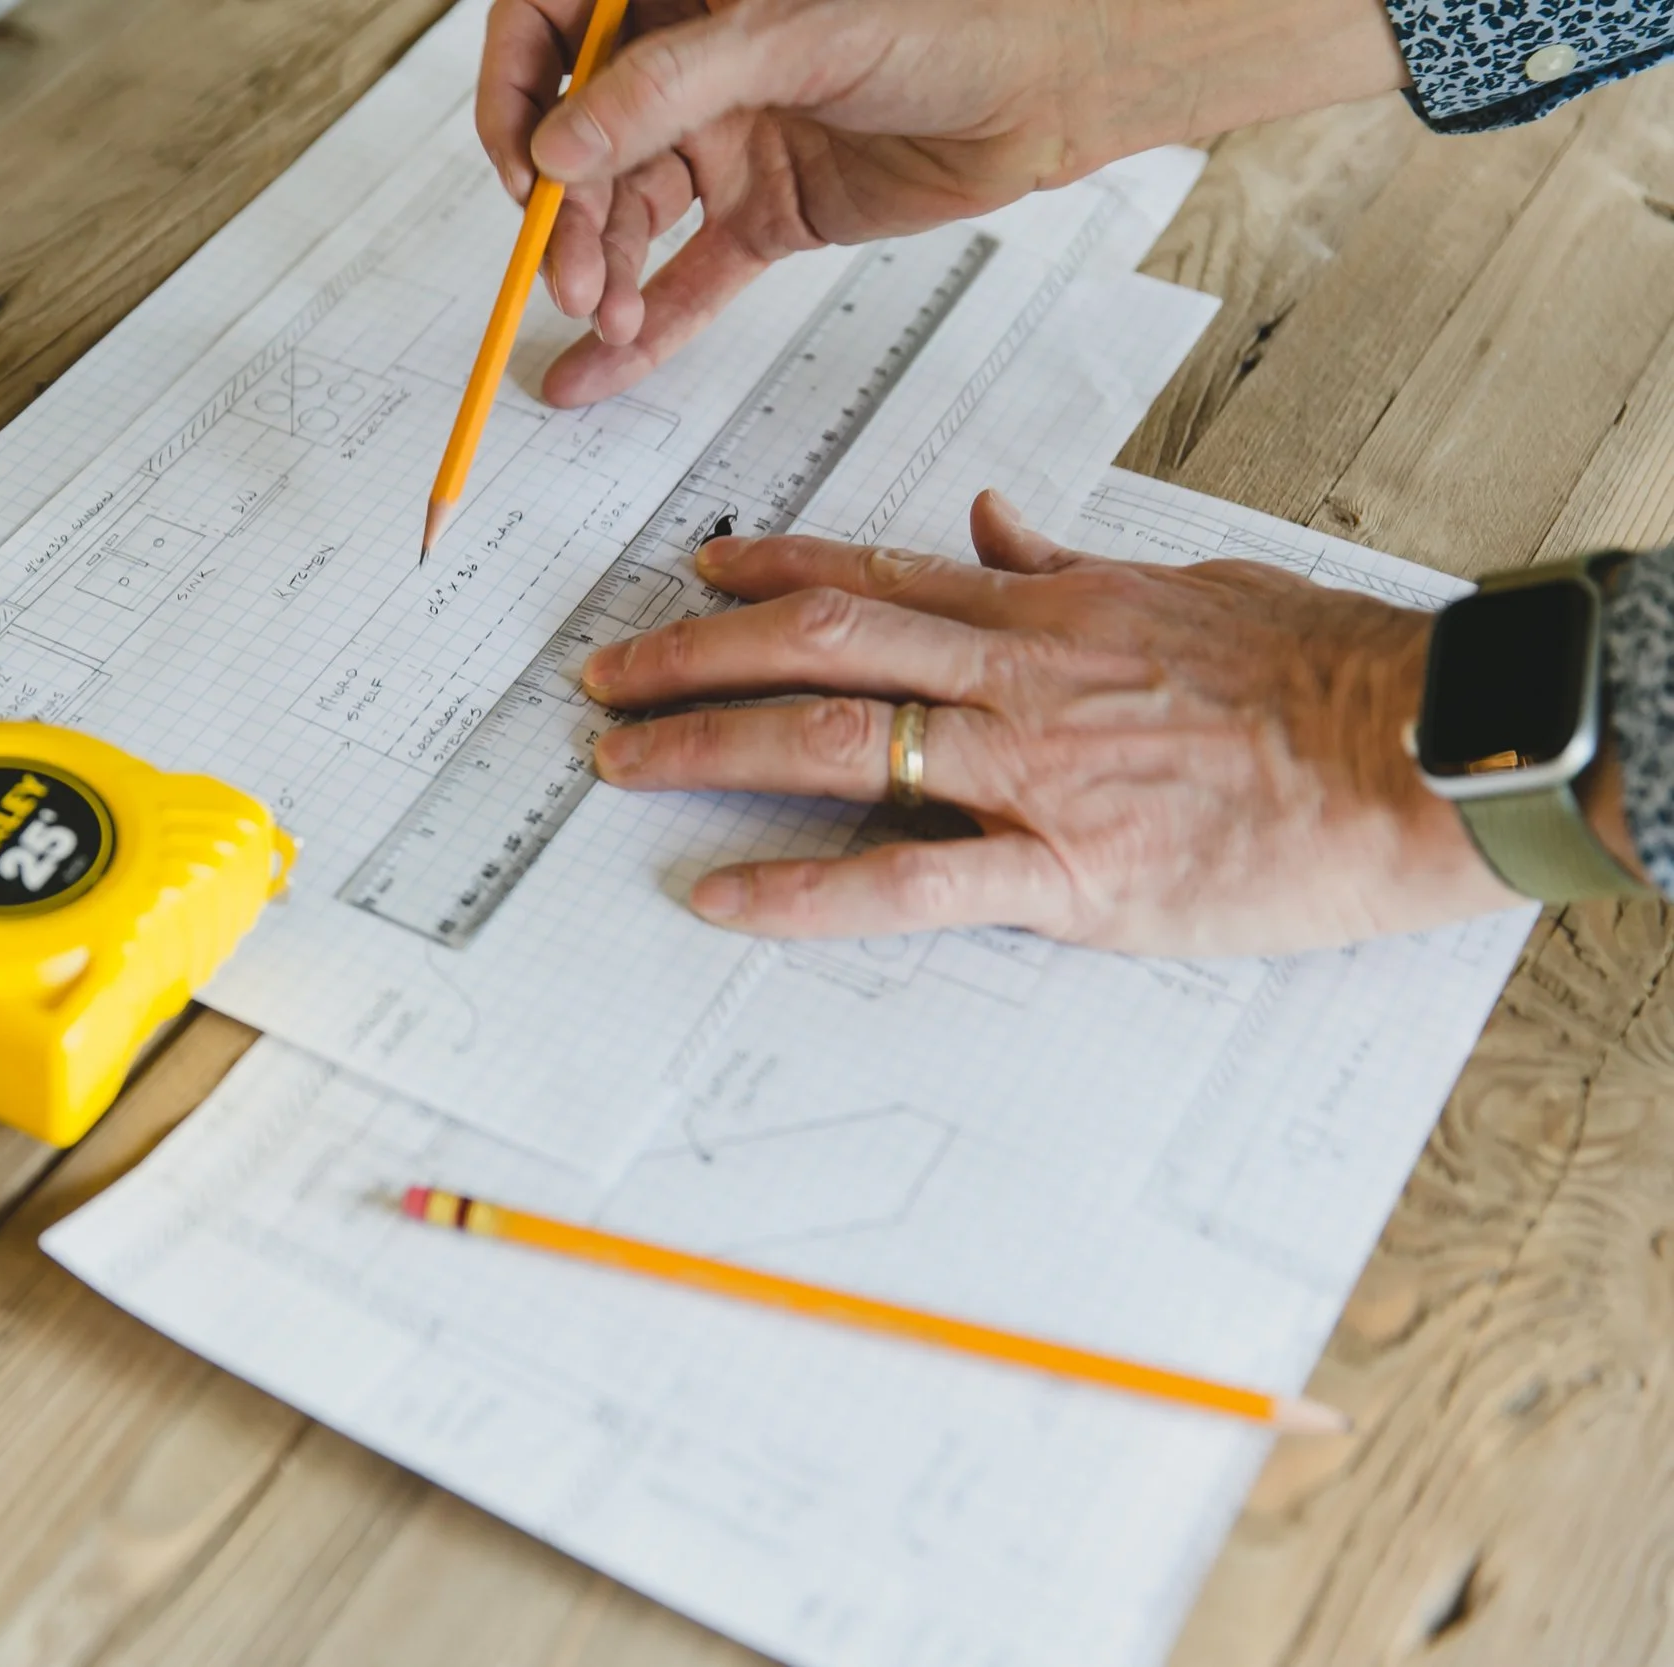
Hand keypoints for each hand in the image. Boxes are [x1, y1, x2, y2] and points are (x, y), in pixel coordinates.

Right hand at [479, 0, 1408, 405]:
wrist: (1057, 86)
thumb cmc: (952, 15)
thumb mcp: (793, 36)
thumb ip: (667, 88)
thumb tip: (561, 146)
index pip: (550, 28)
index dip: (518, 96)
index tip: (525, 164)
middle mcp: (692, 65)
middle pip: (585, 144)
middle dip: (569, 217)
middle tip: (572, 278)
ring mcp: (726, 138)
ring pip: (631, 216)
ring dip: (603, 273)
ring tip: (602, 320)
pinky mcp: (768, 210)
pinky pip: (691, 273)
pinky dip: (651, 324)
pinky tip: (603, 369)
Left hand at [577, 492, 1518, 955]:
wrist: (1421, 747)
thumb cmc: (1317, 669)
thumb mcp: (1182, 583)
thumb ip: (1066, 562)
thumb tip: (987, 524)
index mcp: (1044, 609)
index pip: (870, 573)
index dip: (766, 569)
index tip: (695, 573)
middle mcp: (1015, 674)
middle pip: (815, 644)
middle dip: (691, 656)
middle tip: (605, 675)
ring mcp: (1030, 769)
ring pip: (831, 742)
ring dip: (706, 750)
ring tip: (620, 762)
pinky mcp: (1067, 871)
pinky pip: (904, 880)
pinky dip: (800, 889)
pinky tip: (720, 897)